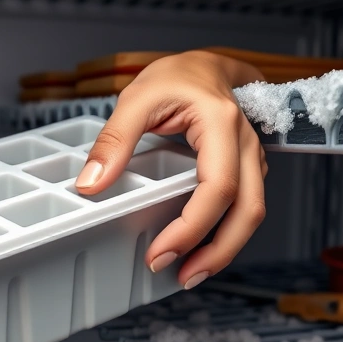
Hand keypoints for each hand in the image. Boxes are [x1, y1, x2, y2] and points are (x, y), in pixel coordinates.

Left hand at [74, 50, 267, 289]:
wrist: (206, 65)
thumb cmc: (176, 76)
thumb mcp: (137, 97)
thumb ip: (114, 141)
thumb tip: (90, 185)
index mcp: (221, 124)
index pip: (217, 187)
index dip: (192, 227)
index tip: (161, 252)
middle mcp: (246, 143)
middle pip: (248, 211)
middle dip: (217, 252)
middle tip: (181, 276)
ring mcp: (251, 157)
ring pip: (251, 214)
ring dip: (224, 249)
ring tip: (188, 272)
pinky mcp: (247, 169)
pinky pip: (244, 207)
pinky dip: (224, 234)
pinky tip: (197, 249)